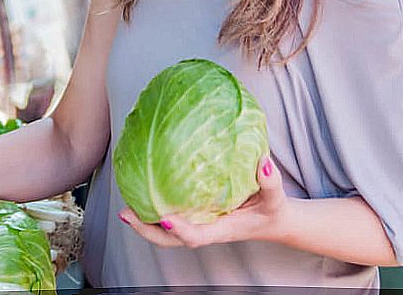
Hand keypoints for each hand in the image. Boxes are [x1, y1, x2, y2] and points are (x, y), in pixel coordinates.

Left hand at [117, 155, 287, 248]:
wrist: (276, 221)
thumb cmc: (273, 211)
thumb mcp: (276, 198)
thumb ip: (271, 182)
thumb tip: (264, 163)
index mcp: (222, 229)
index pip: (196, 236)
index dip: (179, 229)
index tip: (164, 217)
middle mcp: (206, 229)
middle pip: (170, 240)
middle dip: (146, 230)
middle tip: (125, 213)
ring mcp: (200, 224)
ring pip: (166, 233)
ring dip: (145, 222)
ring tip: (125, 207)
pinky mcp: (197, 216)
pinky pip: (172, 217)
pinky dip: (154, 210)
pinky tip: (142, 193)